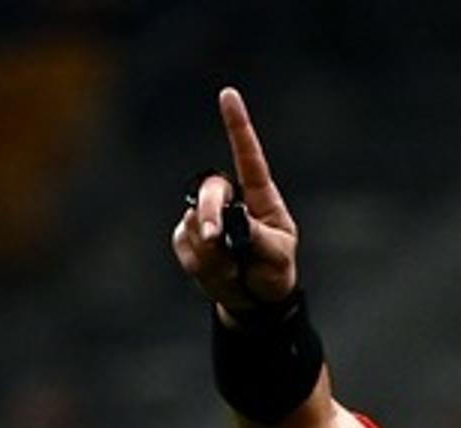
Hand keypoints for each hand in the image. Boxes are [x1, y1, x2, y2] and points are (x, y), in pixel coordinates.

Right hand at [172, 86, 299, 318]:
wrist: (254, 299)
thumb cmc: (274, 270)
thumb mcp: (277, 256)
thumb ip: (257, 237)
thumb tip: (230, 221)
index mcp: (258, 196)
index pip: (247, 155)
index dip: (237, 124)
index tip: (228, 94)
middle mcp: (230, 200)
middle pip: (210, 191)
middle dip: (208, 215)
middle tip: (214, 241)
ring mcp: (205, 217)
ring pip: (193, 223)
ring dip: (211, 254)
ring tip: (234, 270)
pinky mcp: (188, 237)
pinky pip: (183, 245)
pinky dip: (199, 264)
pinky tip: (218, 273)